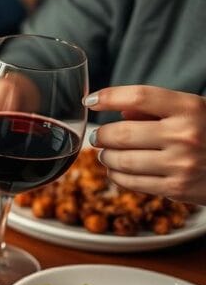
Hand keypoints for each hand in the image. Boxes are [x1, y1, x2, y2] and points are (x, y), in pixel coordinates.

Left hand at [87, 85, 205, 204]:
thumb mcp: (193, 111)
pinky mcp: (176, 188)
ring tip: (106, 154)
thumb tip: (120, 109)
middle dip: (101, 135)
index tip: (91, 101)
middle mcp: (185, 135)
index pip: (140, 96)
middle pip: (122, 133)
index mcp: (190, 108)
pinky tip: (117, 171)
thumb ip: (156, 107)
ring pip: (121, 160)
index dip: (109, 96)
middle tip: (97, 136)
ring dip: (106, 158)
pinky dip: (116, 176)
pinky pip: (131, 182)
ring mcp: (180, 164)